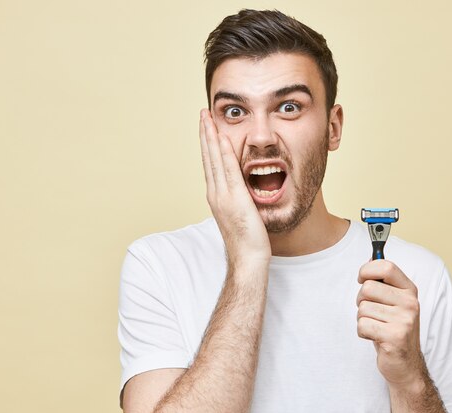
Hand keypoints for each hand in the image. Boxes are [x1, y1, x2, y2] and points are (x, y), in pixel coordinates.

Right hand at [199, 109, 270, 266]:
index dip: (207, 144)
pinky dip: (223, 152)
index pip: (210, 164)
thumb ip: (241, 199)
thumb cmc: (248, 241)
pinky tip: (221, 137)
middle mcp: (215, 194)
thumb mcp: (242, 214)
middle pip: (208, 157)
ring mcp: (223, 196)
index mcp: (217, 197)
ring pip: (214, 160)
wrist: (248, 259)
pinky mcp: (234, 198)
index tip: (207, 127)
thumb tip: (245, 190)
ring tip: (207, 117)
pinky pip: (228, 170)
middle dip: (205, 134)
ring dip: (210, 136)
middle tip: (202, 114)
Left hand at [356, 260, 424, 387]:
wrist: (405, 364)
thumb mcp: (393, 302)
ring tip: (377, 326)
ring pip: (362, 308)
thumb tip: (369, 258)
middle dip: (361, 300)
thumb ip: (383, 281)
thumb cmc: (393, 329)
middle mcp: (410, 303)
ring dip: (363, 319)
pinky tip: (375, 337)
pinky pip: (362, 325)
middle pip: (367, 288)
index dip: (367, 269)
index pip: (386, 266)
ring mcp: (404, 320)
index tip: (362, 278)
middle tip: (373, 312)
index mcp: (409, 290)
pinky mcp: (395, 337)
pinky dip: (363, 333)